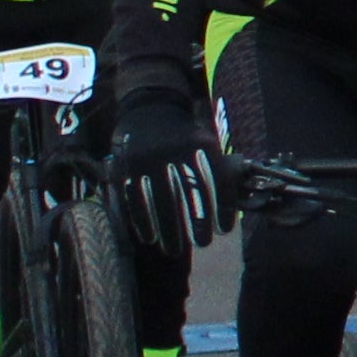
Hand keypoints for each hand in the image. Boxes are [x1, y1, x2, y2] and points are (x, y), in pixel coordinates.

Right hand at [108, 95, 223, 250]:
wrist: (149, 107)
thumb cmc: (184, 136)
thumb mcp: (204, 142)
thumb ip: (215, 168)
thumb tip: (230, 208)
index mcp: (200, 143)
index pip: (216, 179)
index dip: (222, 206)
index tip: (224, 230)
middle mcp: (174, 149)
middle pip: (188, 194)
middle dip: (196, 223)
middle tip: (202, 244)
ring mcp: (147, 157)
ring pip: (160, 200)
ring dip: (168, 229)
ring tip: (174, 249)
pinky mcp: (126, 165)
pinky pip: (134, 198)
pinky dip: (141, 220)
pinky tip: (148, 236)